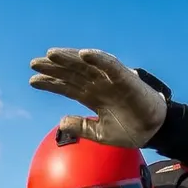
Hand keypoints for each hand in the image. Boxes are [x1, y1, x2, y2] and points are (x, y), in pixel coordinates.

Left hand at [28, 48, 167, 147]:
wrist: (155, 132)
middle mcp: (98, 85)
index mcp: (92, 96)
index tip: (32, 80)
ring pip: (86, 65)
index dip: (50, 82)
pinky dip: (98, 58)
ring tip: (51, 54)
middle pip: (72, 72)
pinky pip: (111, 65)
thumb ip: (81, 127)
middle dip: (53, 67)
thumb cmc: (131, 130)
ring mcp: (111, 80)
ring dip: (69, 58)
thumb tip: (61, 121)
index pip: (66, 86)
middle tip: (34, 63)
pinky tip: (83, 54)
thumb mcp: (100, 134)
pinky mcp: (126, 78)